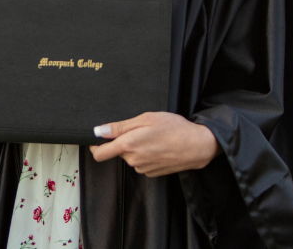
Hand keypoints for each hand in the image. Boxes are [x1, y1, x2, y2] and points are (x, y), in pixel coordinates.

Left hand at [88, 112, 218, 176]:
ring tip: (153, 137)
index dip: (94, 146)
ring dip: (135, 148)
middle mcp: (133, 160)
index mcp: (128, 145)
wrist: (197, 146)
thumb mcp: (146, 118)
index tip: (97, 138)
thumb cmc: (174, 128)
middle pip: (117, 152)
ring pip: (130, 157)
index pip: (99, 154)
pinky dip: (145, 155)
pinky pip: (141, 163)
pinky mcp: (152, 173)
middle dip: (123, 142)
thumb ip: (120, 127)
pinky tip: (158, 147)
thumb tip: (98, 131)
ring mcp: (143, 168)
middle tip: (140, 129)